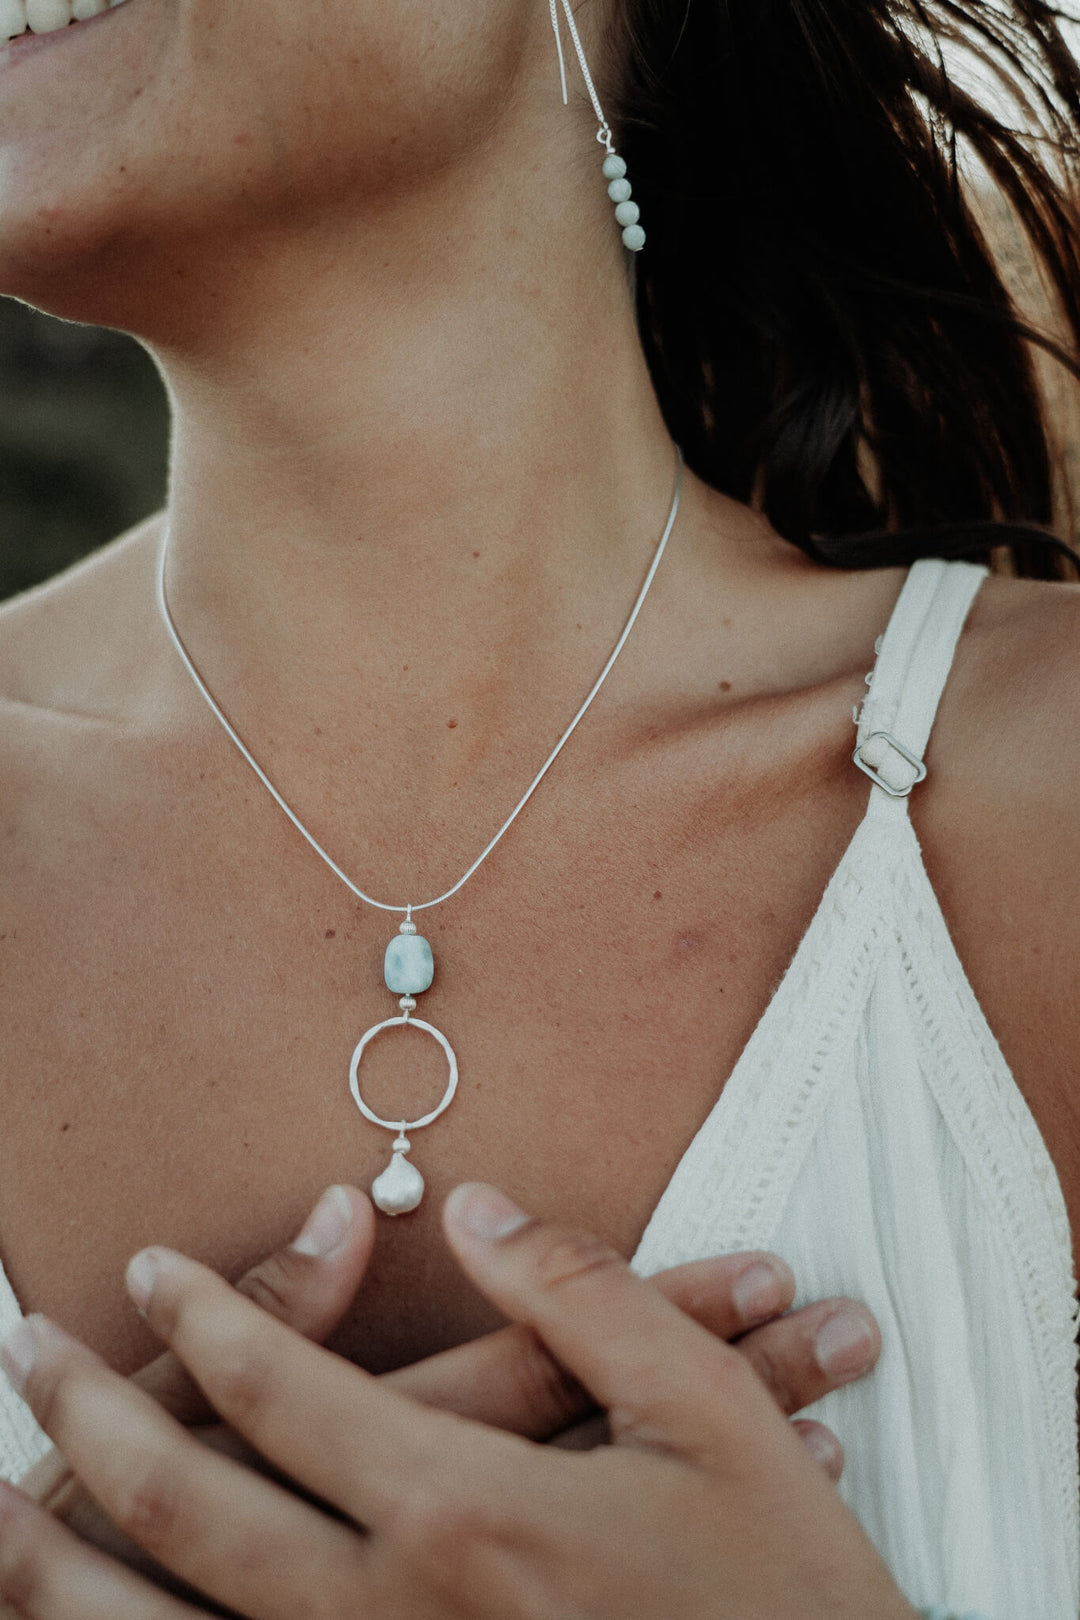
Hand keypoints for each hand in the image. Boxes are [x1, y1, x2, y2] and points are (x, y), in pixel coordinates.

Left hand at [0, 1185, 903, 1618]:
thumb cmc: (780, 1596)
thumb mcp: (704, 1416)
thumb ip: (581, 1293)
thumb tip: (474, 1205)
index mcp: (466, 1512)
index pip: (287, 1388)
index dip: (206, 1313)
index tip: (146, 1263)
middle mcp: (391, 1618)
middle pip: (191, 1509)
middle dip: (89, 1426)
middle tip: (26, 1353)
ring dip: (59, 1574)